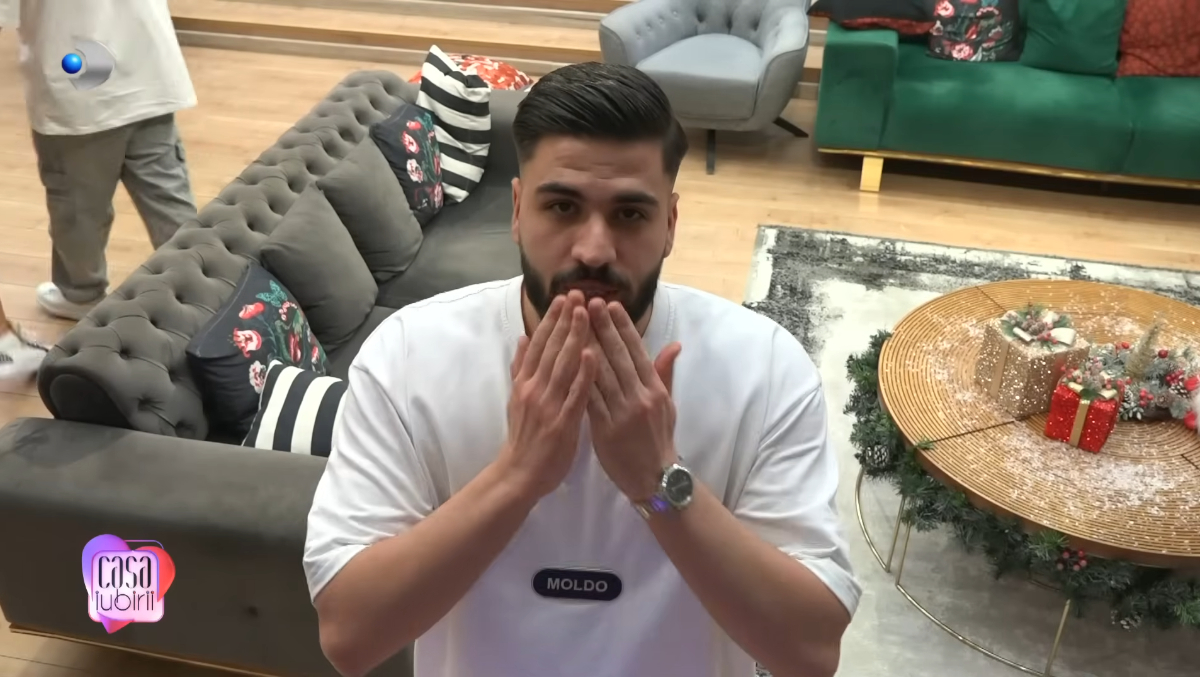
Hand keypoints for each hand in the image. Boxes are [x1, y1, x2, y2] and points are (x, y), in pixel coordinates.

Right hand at [495, 291, 596, 499]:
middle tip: (578, 294)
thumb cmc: (523, 437)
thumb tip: (522, 338)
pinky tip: (591, 355)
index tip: (563, 298)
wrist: (519, 474)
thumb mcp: (516, 398)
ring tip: (584, 313)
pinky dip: (583, 374)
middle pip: (552, 348)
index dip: (552, 320)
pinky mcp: (561, 422)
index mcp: (526, 382)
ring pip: (562, 365)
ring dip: (574, 337)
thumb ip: (520, 368)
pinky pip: (574, 394)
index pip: (539, 344)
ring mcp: (548, 404)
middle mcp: (535, 388)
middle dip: (565, 320)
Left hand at [586, 298, 682, 501]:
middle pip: (618, 357)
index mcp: (654, 389)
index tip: (611, 305)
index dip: (623, 327)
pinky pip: (589, 399)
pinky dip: (579, 380)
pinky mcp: (605, 429)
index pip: (637, 351)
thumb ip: (665, 374)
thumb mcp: (667, 405)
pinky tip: (568, 363)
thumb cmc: (659, 439)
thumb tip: (674, 345)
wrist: (654, 478)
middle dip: (603, 327)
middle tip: (589, 302)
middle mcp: (640, 397)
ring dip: (587, 346)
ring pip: (601, 374)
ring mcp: (622, 413)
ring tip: (575, 324)